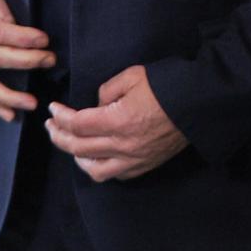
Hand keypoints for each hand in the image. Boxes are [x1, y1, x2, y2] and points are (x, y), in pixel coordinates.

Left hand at [43, 64, 187, 181]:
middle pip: (79, 148)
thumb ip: (108, 90)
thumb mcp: (133, 76)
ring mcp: (134, 159)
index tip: (53, 108)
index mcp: (118, 120)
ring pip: (94, 169)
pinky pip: (115, 174)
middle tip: (51, 125)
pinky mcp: (145, 165)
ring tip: (69, 144)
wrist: (199, 105)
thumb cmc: (168, 86)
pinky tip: (95, 157)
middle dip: (59, 136)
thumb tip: (96, 104)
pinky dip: (99, 168)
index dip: (60, 116)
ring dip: (76, 157)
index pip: (77, 124)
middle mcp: (123, 145)